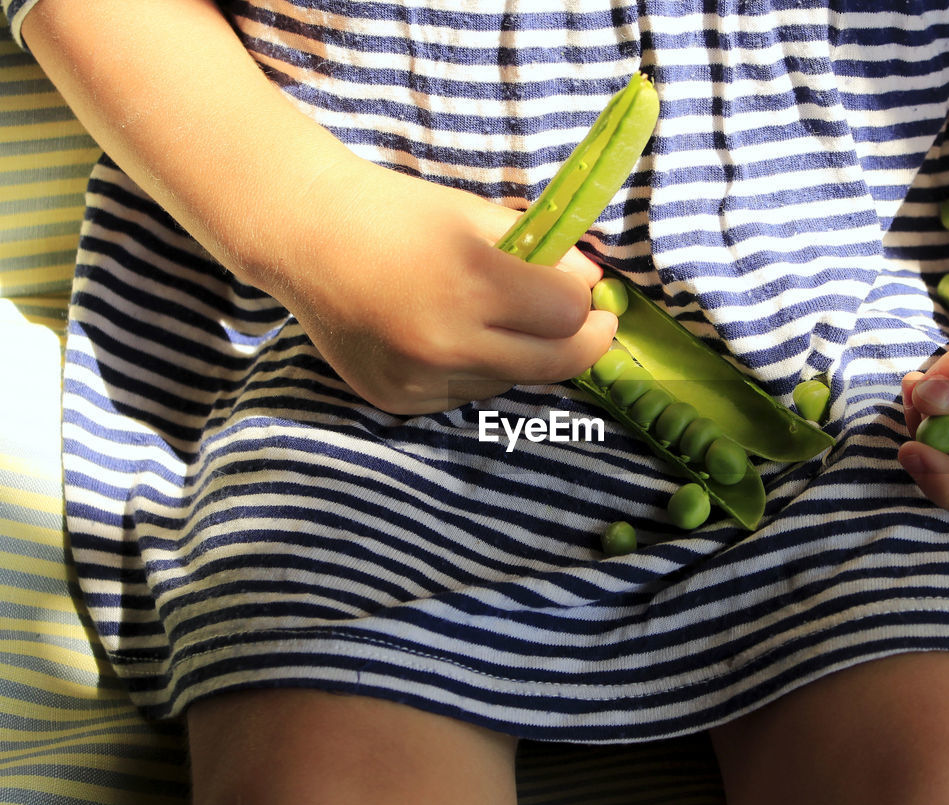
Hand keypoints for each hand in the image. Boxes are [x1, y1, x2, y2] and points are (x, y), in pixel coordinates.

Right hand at [263, 158, 618, 413]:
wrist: (306, 237)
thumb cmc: (397, 214)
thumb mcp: (475, 215)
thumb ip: (543, 252)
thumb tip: (591, 287)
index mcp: (471, 281)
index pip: (568, 314)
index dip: (584, 301)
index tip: (588, 292)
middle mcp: (447, 341)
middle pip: (555, 364)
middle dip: (584, 343)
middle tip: (597, 327)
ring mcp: (420, 379)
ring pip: (510, 381)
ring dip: (520, 354)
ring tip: (493, 317)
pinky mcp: (399, 400)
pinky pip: (465, 394)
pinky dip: (474, 369)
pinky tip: (447, 335)